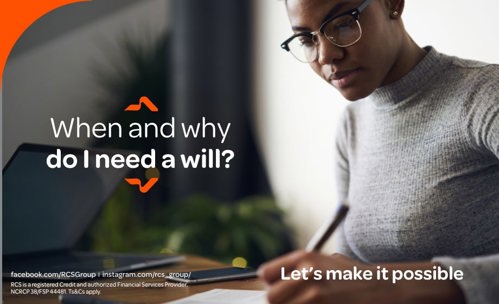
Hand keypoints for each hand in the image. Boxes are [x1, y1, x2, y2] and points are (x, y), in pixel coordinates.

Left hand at [258, 250, 464, 303]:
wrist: (385, 288)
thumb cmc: (351, 276)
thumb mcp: (323, 261)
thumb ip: (295, 269)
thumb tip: (268, 282)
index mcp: (305, 258)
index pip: (265, 274)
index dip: (270, 284)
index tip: (277, 289)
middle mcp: (308, 275)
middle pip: (272, 298)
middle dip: (280, 302)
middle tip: (295, 301)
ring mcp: (317, 297)